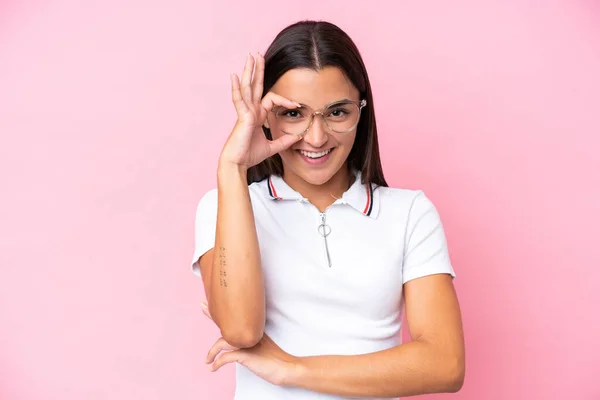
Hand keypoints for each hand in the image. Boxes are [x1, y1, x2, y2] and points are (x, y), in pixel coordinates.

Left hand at [201, 301, 298, 386]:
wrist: (286, 367)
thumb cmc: (276, 359)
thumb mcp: (263, 346)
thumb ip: (252, 341)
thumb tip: (242, 345)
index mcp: (253, 330)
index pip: (235, 318)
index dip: (224, 312)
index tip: (214, 302)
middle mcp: (249, 334)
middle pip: (227, 324)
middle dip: (213, 315)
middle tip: (202, 306)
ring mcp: (247, 343)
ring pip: (222, 342)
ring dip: (212, 352)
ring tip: (207, 360)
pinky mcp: (245, 355)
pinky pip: (225, 357)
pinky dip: (217, 363)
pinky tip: (212, 368)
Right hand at [219, 52, 302, 168]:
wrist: (238, 163)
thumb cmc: (250, 155)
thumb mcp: (272, 147)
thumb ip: (284, 141)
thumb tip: (298, 138)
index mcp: (256, 116)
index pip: (271, 99)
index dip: (285, 100)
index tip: (297, 104)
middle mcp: (250, 111)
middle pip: (254, 86)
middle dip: (257, 70)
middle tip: (257, 54)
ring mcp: (245, 112)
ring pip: (247, 87)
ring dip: (249, 71)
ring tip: (250, 56)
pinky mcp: (242, 117)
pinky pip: (239, 99)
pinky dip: (236, 88)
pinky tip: (235, 75)